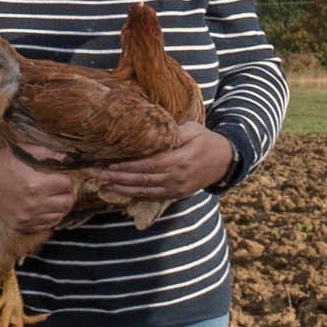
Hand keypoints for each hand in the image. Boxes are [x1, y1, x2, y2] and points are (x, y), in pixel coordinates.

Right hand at [0, 150, 87, 238]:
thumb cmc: (1, 164)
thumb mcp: (23, 151)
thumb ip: (47, 154)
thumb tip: (67, 158)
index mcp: (35, 184)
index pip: (67, 184)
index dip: (66, 178)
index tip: (61, 177)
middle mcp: (33, 204)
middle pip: (67, 203)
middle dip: (67, 194)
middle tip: (61, 188)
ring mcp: (27, 217)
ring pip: (59, 216)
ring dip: (60, 207)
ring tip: (53, 198)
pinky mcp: (21, 225)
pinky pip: (46, 226)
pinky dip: (49, 217)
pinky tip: (44, 208)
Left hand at [102, 120, 237, 199]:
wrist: (225, 161)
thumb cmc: (207, 140)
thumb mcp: (193, 129)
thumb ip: (173, 133)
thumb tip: (152, 133)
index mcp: (180, 160)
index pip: (148, 164)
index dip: (128, 166)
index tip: (110, 164)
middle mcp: (177, 177)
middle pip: (143, 179)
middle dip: (120, 178)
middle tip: (100, 175)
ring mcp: (177, 188)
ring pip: (146, 190)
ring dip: (124, 188)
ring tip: (106, 184)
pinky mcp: (177, 194)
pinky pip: (154, 196)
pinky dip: (137, 195)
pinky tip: (123, 192)